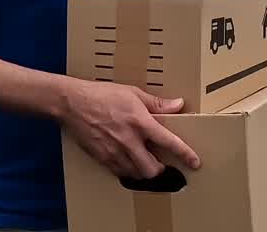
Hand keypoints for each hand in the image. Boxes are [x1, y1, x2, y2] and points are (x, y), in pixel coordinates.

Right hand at [58, 79, 201, 178]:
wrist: (71, 103)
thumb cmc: (102, 94)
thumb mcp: (132, 92)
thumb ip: (156, 103)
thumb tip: (178, 104)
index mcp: (140, 122)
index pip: (168, 142)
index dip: (185, 154)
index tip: (195, 162)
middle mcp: (129, 141)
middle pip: (152, 169)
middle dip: (160, 169)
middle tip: (162, 163)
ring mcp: (114, 152)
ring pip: (136, 174)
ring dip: (144, 171)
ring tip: (145, 162)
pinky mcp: (102, 158)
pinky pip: (120, 173)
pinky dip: (128, 171)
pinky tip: (128, 161)